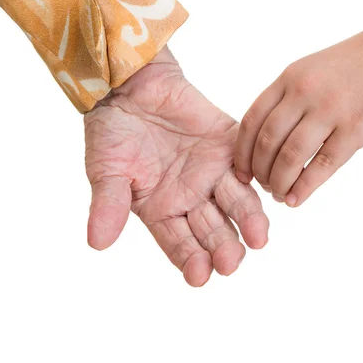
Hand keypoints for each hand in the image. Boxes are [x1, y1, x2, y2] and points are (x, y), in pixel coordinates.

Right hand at [84, 47, 268, 286]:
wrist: (130, 86)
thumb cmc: (112, 131)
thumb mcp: (106, 170)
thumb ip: (109, 204)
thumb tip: (98, 243)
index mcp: (162, 211)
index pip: (180, 243)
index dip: (190, 260)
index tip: (200, 276)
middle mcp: (191, 197)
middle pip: (213, 229)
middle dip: (223, 246)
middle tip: (232, 261)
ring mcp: (212, 171)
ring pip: (236, 201)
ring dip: (248, 219)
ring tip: (258, 237)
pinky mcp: (229, 145)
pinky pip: (247, 163)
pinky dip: (256, 177)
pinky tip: (265, 190)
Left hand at [235, 14, 362, 206]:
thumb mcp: (318, 68)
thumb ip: (295, 95)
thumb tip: (277, 133)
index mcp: (291, 76)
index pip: (252, 120)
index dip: (242, 151)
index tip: (241, 171)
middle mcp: (304, 92)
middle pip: (266, 141)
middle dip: (259, 171)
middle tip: (262, 187)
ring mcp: (330, 109)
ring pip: (290, 156)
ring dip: (279, 182)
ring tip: (280, 195)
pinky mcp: (357, 127)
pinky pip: (322, 165)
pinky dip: (304, 187)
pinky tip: (297, 199)